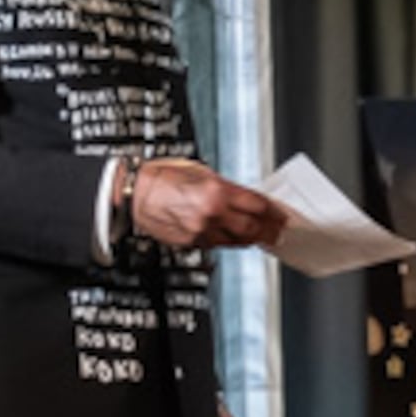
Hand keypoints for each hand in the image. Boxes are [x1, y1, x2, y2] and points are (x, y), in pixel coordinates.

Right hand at [132, 159, 285, 251]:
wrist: (133, 194)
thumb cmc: (160, 178)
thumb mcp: (200, 172)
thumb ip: (225, 187)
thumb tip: (244, 198)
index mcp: (216, 191)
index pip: (257, 204)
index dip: (274, 211)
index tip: (282, 214)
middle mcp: (212, 213)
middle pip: (253, 227)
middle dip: (270, 230)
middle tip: (280, 231)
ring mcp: (202, 231)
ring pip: (238, 240)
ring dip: (252, 239)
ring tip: (263, 236)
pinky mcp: (192, 243)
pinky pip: (219, 245)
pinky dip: (231, 241)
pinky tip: (237, 238)